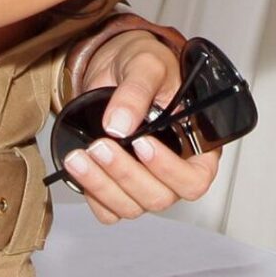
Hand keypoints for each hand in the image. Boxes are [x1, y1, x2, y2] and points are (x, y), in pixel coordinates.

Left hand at [59, 26, 221, 223]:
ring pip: (132, 207)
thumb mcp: (146, 65)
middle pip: (160, 197)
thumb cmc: (144, 66)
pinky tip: (80, 169)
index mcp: (195, 144)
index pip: (196, 178)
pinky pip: (108, 211)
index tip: (143, 144)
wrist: (114, 68)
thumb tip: (119, 123)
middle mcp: (173, 170)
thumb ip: (136, 91)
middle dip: (126, 174)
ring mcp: (146, 182)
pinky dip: (92, 194)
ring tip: (79, 156)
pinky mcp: (118, 187)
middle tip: (101, 145)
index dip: (171, 170)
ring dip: (102, 185)